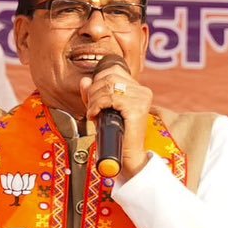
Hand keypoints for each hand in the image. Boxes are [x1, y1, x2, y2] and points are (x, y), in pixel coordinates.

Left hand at [81, 62, 153, 178]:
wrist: (127, 156)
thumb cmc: (115, 134)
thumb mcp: (102, 109)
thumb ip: (93, 94)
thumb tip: (84, 80)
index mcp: (139, 89)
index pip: (114, 71)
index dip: (98, 81)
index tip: (93, 98)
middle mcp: (143, 91)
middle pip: (110, 77)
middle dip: (93, 91)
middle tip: (91, 108)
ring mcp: (141, 99)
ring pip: (108, 86)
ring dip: (94, 100)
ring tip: (93, 113)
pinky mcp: (137, 108)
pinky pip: (110, 98)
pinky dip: (97, 106)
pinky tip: (95, 116)